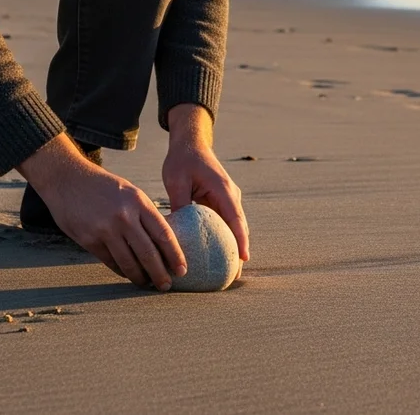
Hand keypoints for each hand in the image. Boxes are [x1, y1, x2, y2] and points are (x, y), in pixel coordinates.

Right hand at [18, 134, 186, 289]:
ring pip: (128, 262)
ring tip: (147, 283)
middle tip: (166, 286)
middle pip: (148, 253)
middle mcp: (124, 216)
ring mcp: (105, 229)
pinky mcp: (89, 240)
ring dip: (140, 277)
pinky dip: (121, 270)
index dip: (175, 255)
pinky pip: (110, 262)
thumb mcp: (129, 192)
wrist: (67, 179)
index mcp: (138, 202)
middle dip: (160, 273)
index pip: (163, 234)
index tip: (182, 270)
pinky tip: (128, 274)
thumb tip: (162, 242)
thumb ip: (144, 214)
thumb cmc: (103, 187)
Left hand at [163, 104, 249, 260]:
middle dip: (239, 250)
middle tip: (234, 276)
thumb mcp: (176, 180)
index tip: (243, 259)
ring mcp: (229, 198)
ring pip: (235, 226)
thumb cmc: (182, 160)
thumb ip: (179, 203)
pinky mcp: (222, 201)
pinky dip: (225, 237)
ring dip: (234, 246)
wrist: (191, 144)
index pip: (235, 219)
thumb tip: (176, 230)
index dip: (240, 240)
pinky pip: (227, 222)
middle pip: (239, 227)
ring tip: (229, 271)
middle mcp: (231, 195)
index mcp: (223, 190)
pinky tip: (217, 254)